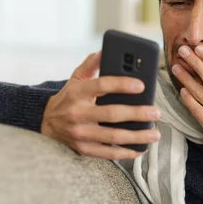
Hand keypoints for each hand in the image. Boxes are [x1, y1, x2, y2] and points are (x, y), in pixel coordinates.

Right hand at [41, 51, 160, 159]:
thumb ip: (91, 65)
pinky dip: (127, 152)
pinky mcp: (83, 149)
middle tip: (156, 112)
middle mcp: (78, 114)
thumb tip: (106, 50)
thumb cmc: (68, 98)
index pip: (101, 86)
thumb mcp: (76, 78)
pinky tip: (141, 148)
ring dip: (137, 136)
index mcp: (77, 93)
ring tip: (155, 133)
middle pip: (112, 114)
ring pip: (113, 137)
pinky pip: (108, 153)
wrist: (46, 123)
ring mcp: (80, 133)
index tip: (142, 85)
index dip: (122, 85)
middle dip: (137, 113)